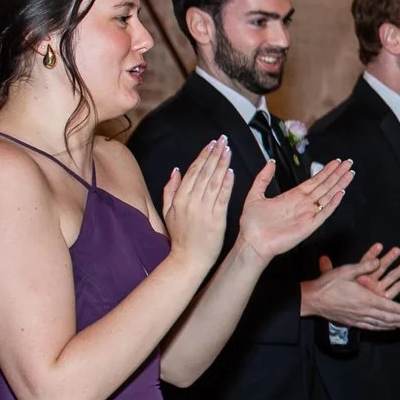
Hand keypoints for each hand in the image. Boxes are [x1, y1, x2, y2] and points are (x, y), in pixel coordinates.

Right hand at [159, 137, 235, 266]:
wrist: (189, 258)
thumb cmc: (179, 236)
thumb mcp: (168, 211)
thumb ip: (170, 190)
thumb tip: (175, 170)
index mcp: (179, 198)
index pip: (193, 171)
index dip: (203, 155)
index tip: (211, 144)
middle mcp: (191, 201)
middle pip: (205, 172)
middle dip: (215, 154)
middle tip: (223, 140)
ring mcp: (205, 209)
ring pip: (215, 181)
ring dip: (222, 164)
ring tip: (228, 150)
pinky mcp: (217, 218)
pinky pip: (223, 197)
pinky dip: (227, 183)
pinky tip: (232, 171)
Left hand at [236, 158, 351, 260]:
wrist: (252, 242)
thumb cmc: (252, 224)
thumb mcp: (255, 195)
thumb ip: (263, 178)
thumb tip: (270, 162)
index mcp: (293, 196)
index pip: (314, 180)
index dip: (326, 171)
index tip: (336, 162)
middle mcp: (303, 204)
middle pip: (325, 185)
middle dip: (337, 174)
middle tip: (348, 163)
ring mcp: (308, 214)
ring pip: (328, 196)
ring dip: (339, 184)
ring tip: (350, 173)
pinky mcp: (309, 225)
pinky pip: (324, 213)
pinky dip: (333, 203)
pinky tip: (340, 193)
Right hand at [302, 245, 399, 329]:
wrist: (311, 299)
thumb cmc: (328, 284)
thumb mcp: (346, 271)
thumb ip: (364, 266)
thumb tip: (378, 262)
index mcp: (365, 299)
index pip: (389, 306)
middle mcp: (363, 311)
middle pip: (386, 318)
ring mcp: (356, 318)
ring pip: (379, 324)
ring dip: (392, 325)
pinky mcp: (350, 322)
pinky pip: (369, 327)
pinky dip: (379, 328)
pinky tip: (383, 328)